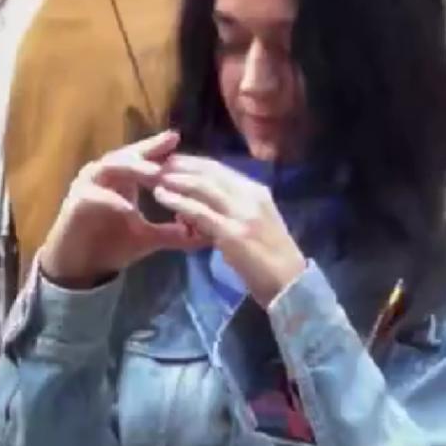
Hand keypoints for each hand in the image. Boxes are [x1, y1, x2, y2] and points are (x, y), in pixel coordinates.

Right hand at [39, 132, 201, 288]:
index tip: (176, 139)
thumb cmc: (112, 245)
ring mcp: (87, 186)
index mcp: (120, 178)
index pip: (140, 157)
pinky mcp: (76, 204)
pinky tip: (131, 209)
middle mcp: (102, 175)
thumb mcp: (148, 237)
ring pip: (110, 167)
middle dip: (148, 152)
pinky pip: (95, 197)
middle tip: (170, 148)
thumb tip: (202, 232)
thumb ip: (173, 232)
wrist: (82, 267)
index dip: (157, 147)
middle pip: (126, 155)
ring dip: (132, 169)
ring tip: (155, 174)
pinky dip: (114, 201)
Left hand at [154, 157, 305, 307]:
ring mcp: (242, 214)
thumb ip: (234, 212)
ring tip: (155, 176)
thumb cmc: (272, 260)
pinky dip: (178, 201)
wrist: (290, 284)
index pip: (222, 169)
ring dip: (177, 179)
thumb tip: (205, 205)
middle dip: (183, 165)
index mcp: (257, 193)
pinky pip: (200, 212)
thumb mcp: (256, 225)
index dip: (196, 163)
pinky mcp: (232, 233)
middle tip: (159, 163)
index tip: (176, 161)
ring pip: (204, 187)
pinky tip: (162, 196)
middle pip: (211, 172)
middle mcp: (251, 197)